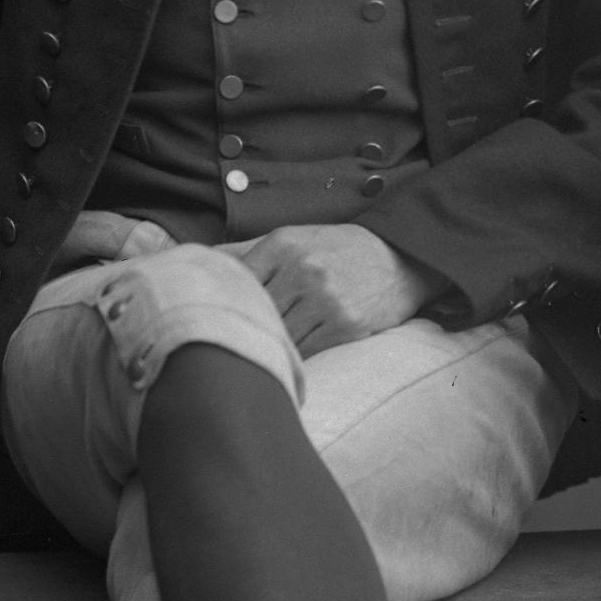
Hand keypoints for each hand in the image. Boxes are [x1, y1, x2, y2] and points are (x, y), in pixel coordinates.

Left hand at [229, 224, 442, 355]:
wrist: (401, 258)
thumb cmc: (339, 251)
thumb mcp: (295, 238)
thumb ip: (248, 251)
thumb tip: (199, 261)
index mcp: (282, 244)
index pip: (234, 283)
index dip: (225, 306)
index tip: (216, 322)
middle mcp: (302, 268)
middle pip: (254, 313)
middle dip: (245, 331)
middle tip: (231, 349)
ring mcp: (325, 298)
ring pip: (278, 337)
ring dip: (270, 349)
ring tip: (260, 359)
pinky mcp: (346, 325)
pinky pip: (306, 352)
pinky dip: (296, 360)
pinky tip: (291, 361)